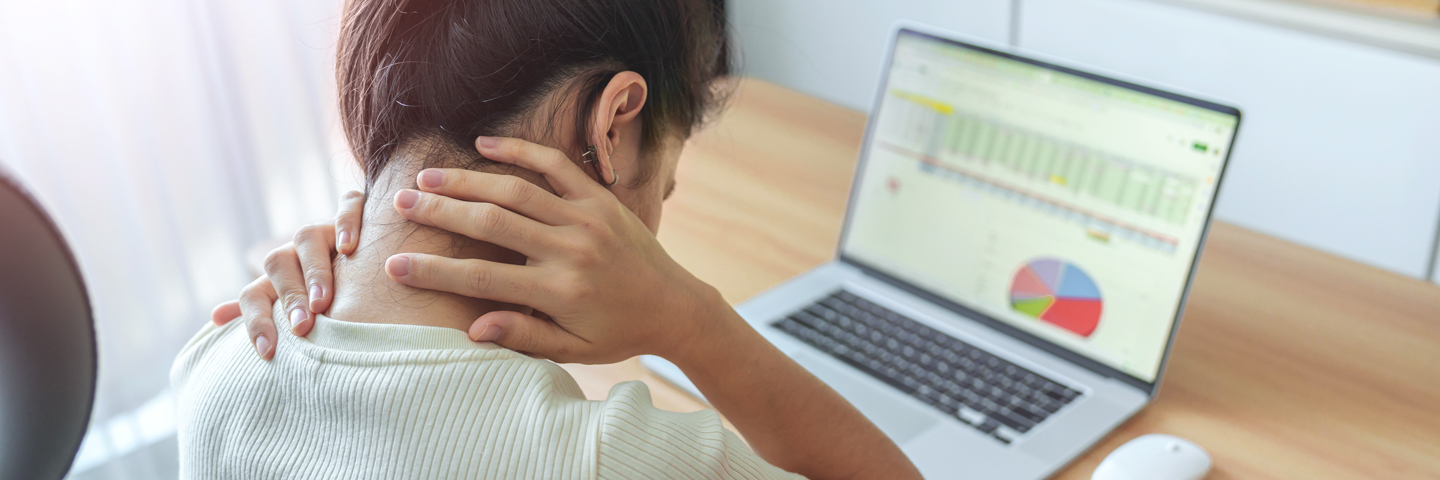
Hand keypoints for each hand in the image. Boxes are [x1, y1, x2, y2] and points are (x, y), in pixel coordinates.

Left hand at [211, 190, 366, 358]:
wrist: (367, 253)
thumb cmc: (331, 290)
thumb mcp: (297, 304)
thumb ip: (261, 311)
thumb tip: (214, 319)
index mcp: (278, 277)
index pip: (254, 294)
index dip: (256, 320)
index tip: (268, 352)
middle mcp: (296, 250)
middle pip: (278, 264)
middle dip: (289, 298)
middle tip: (302, 328)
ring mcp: (325, 230)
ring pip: (307, 238)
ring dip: (313, 270)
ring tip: (322, 300)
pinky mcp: (357, 213)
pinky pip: (348, 205)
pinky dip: (346, 222)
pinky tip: (350, 247)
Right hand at [385, 136, 724, 363]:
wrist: (675, 307)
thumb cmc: (617, 333)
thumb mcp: (573, 350)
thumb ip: (524, 338)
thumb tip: (473, 329)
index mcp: (559, 292)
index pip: (482, 280)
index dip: (434, 273)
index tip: (393, 266)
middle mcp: (570, 250)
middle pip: (490, 224)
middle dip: (440, 213)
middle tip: (398, 204)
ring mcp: (586, 218)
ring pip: (516, 190)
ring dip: (467, 180)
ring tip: (426, 177)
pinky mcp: (600, 199)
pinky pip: (556, 166)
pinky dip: (520, 151)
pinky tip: (484, 144)